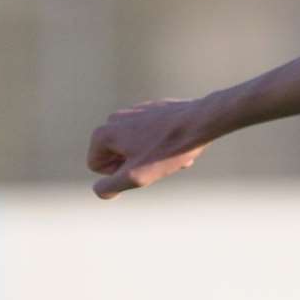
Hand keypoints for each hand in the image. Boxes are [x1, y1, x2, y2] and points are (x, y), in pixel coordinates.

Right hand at [86, 98, 217, 198]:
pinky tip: (179, 144)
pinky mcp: (152, 109)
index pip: (97, 167)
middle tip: (161, 162)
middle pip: (119, 156)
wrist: (202, 121)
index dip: (120, 174)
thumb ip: (111, 186)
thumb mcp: (136, 176)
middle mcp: (114, 119)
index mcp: (103, 133)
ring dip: (152, 156)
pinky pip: (150, 135)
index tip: (143, 166)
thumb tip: (100, 190)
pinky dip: (161, 143)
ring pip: (136, 147)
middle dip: (139, 164)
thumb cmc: (169, 148)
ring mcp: (133, 112)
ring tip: (173, 155)